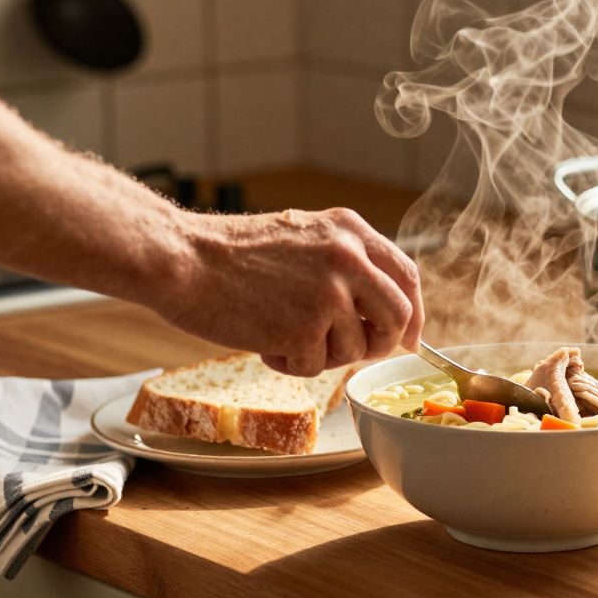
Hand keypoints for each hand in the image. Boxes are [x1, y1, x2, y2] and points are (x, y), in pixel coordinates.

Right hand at [156, 207, 422, 376]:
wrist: (183, 259)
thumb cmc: (232, 253)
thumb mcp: (304, 236)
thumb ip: (345, 262)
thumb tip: (382, 307)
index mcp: (350, 230)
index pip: (407, 275)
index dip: (414, 312)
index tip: (410, 337)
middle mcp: (348, 258)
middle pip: (398, 316)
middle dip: (381, 343)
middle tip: (354, 351)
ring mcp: (328, 294)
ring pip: (355, 349)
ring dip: (322, 353)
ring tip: (282, 331)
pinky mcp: (304, 329)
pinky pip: (315, 367)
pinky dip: (290, 363)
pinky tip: (263, 340)